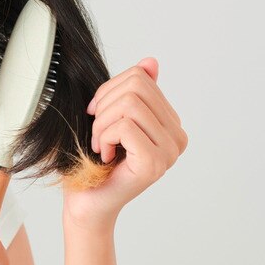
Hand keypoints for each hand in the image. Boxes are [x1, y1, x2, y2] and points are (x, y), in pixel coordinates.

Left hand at [63, 56, 187, 232]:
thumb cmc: (95, 161)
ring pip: (130, 104)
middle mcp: (178, 137)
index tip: (98, 115)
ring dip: (102, 124)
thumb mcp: (111, 117)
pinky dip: (104, 137)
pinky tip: (104, 156)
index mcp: (172, 123)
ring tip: (100, 145)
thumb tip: (151, 62)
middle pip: (136, 86)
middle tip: (97, 132)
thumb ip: (132, 93)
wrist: (87, 202)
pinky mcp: (154, 163)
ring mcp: (169, 152)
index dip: (109, 91)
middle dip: (105, 105)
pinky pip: (124, 126)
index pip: (141, 78)